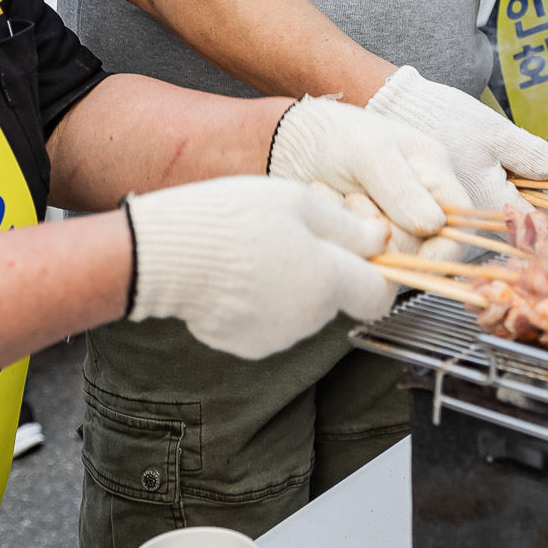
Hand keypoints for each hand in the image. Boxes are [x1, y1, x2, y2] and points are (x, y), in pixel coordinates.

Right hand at [123, 177, 394, 359]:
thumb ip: (348, 226)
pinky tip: (237, 274)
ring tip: (256, 250)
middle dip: (326, 268)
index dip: (380, 271)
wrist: (165, 257)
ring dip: (293, 282)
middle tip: (292, 232)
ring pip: (304, 307)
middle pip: (338, 295)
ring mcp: (278, 337)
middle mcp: (310, 319)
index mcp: (328, 281)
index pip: (382, 295)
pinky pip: (272, 320)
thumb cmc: (232, 220)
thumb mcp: (297, 202)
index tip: (362, 248)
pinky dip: (264, 300)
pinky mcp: (248, 345)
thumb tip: (381, 240)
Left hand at [267, 94, 466, 242]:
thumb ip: (402, 188)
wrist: (290, 145)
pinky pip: (365, 261)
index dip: (445, 248)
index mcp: (435, 175)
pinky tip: (330, 210)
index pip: (460, 225)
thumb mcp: (370, 152)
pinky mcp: (366, 241)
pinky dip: (344, 240)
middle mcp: (418, 204)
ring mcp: (391, 226)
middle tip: (356, 197)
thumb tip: (433, 226)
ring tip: (339, 197)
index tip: (419, 256)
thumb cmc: (335, 136)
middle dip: (385, 230)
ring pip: (391, 256)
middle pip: (423, 248)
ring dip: (360, 232)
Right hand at [366, 67, 547, 209]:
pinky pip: (492, 203)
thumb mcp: (500, 134)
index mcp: (489, 210)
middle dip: (547, 196)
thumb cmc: (445, 118)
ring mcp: (465, 216)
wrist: (400, 108)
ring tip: (517, 161)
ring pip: (511, 210)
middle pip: (527, 219)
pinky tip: (501, 164)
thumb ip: (543, 159)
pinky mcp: (457, 204)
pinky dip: (506, 185)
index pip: (543, 223)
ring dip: (527, 189)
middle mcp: (476, 223)